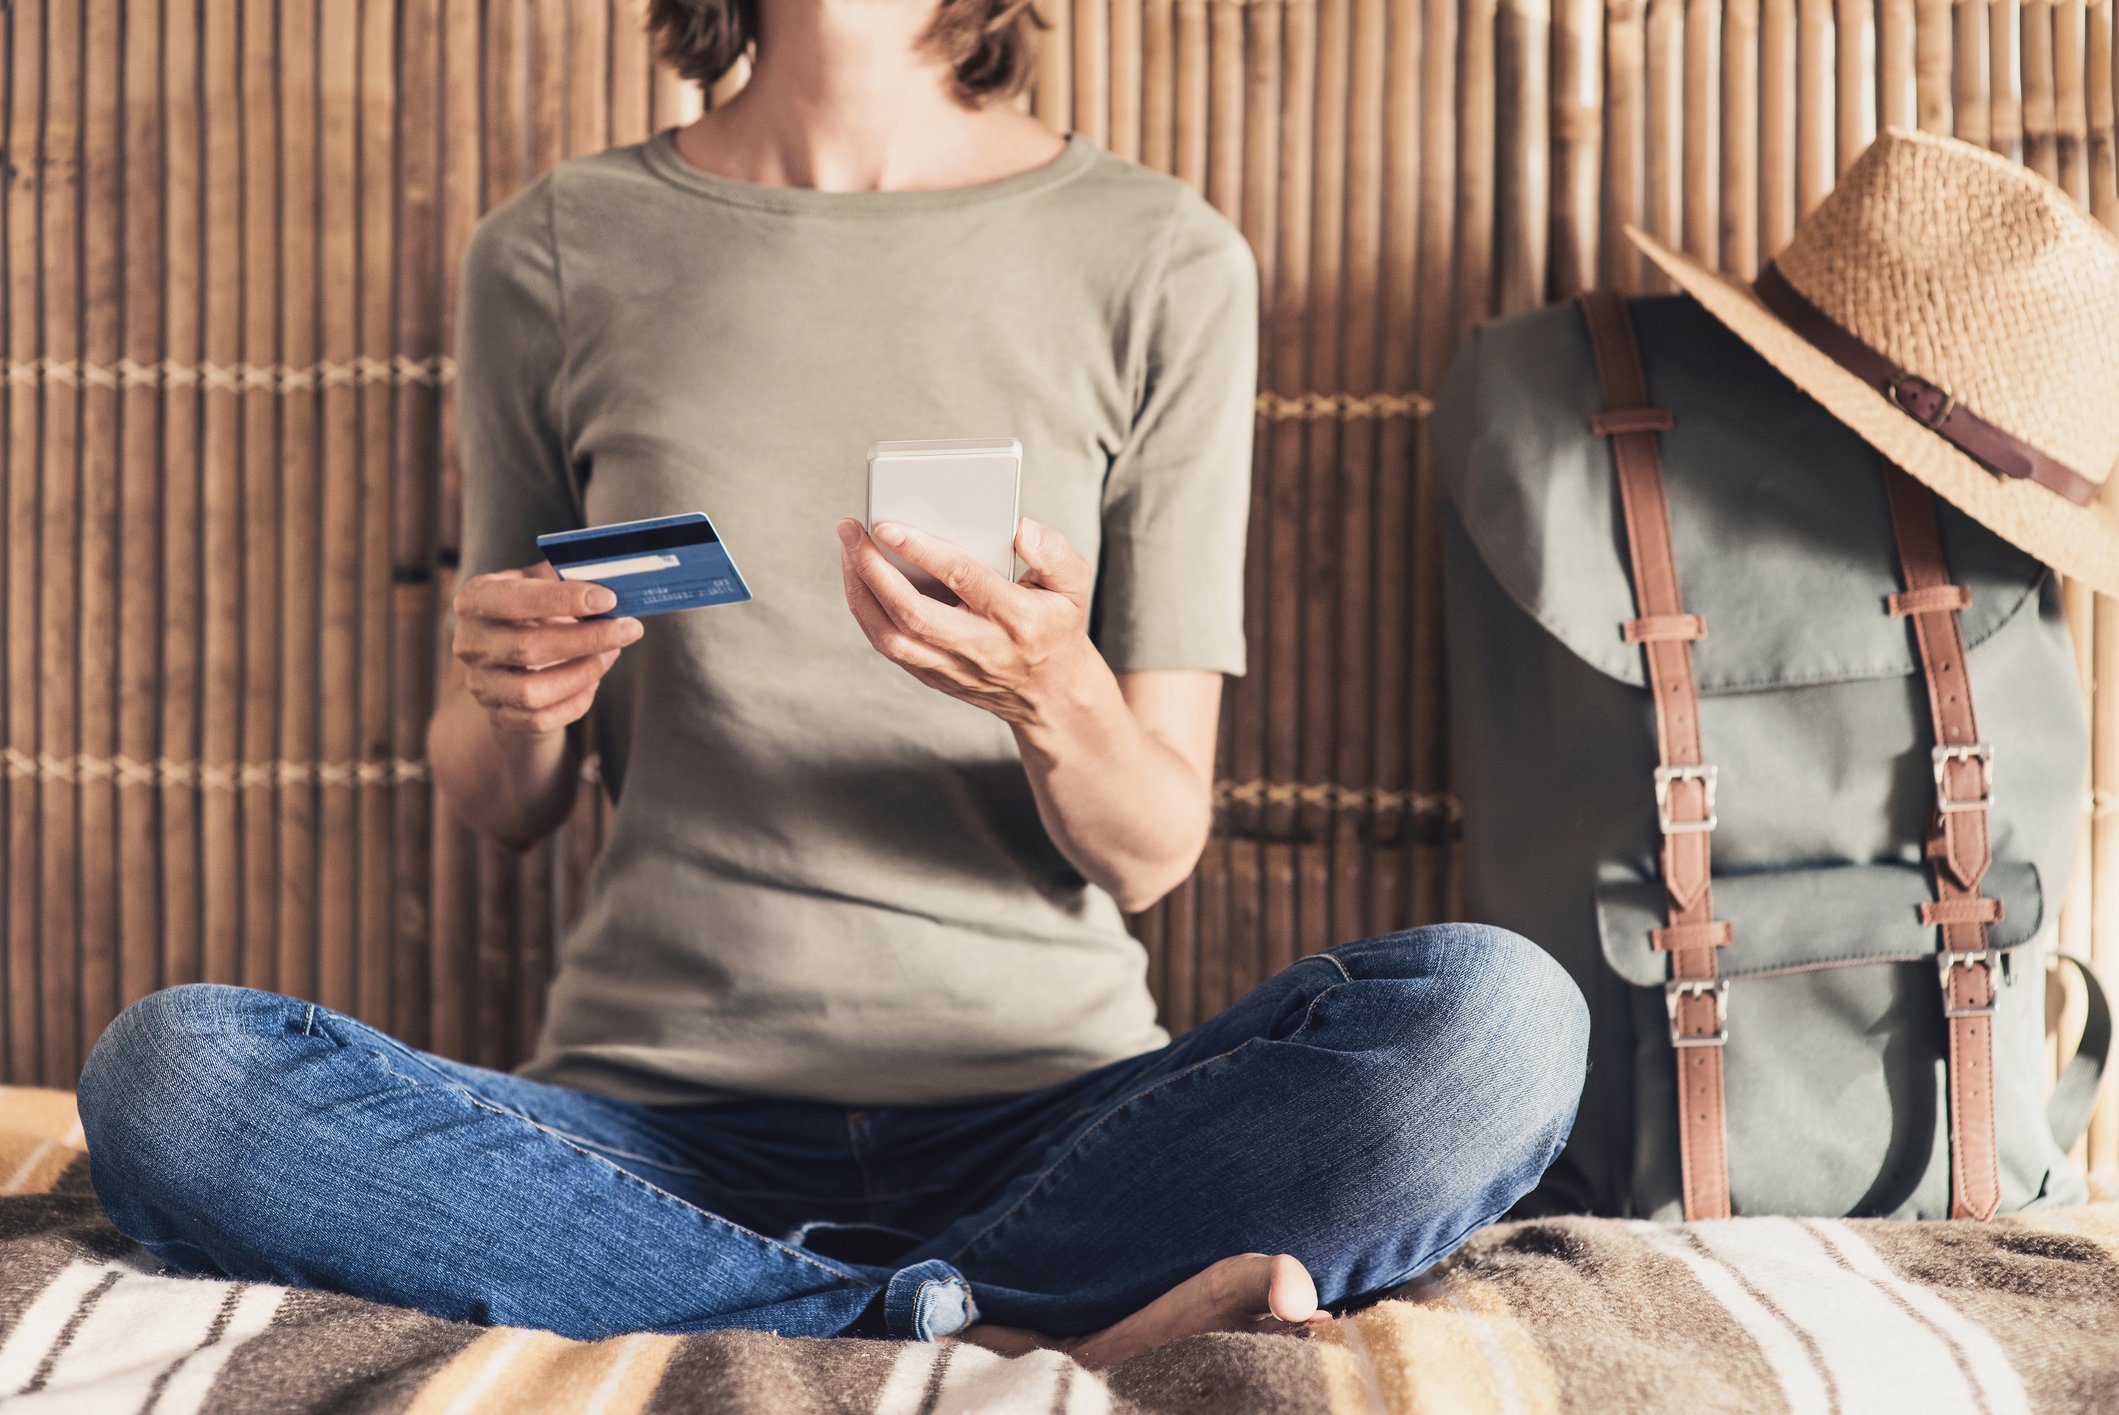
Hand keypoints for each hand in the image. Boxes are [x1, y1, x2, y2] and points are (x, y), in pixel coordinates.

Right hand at [451, 563, 641, 736]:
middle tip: (628, 629)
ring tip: (612, 653)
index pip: (514, 599)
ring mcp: (480, 684)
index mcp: (475, 600)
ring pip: (532, 691)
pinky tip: (593, 680)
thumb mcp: (537, 583)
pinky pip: (541, 719)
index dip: (562, 599)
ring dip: (584, 672)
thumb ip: (563, 578)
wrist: (508, 660)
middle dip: (587, 639)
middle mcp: (470, 644)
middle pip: (527, 647)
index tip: (607, 598)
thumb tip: (608, 577)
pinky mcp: (498, 716)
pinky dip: (576, 701)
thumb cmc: (530, 611)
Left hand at [836, 516, 1101, 726]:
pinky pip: (889, 646)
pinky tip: (857, 579)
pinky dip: (865, 611)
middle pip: (913, 613)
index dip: (923, 550)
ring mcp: (952, 668)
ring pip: (890, 636)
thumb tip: (1018, 527)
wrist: (1051, 695)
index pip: (964, 580)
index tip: (888, 525)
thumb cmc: (1057, 626)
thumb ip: (1053, 552)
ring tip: (848, 550)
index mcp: (1019, 620)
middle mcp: (981, 648)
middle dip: (873, 569)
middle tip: (851, 531)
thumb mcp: (1074, 585)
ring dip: (860, 592)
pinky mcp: (933, 677)